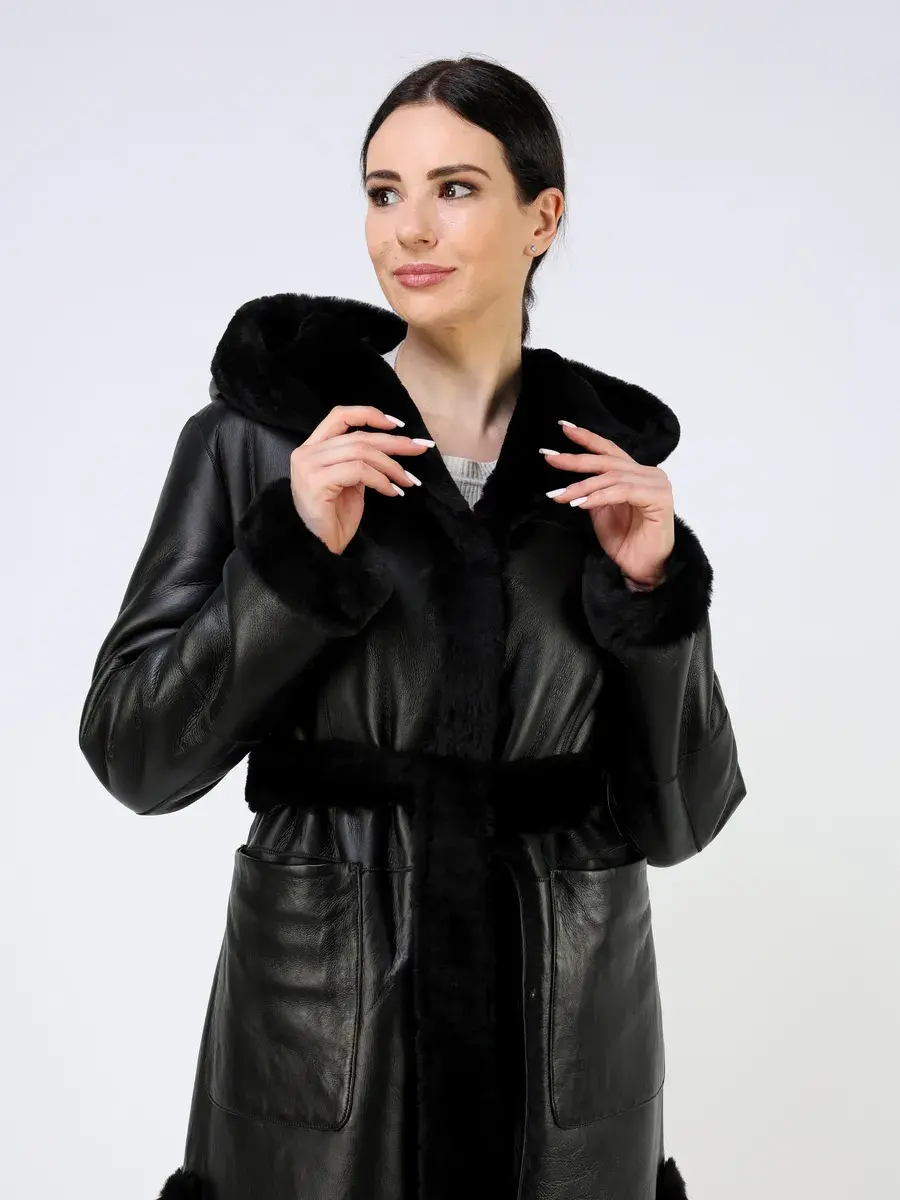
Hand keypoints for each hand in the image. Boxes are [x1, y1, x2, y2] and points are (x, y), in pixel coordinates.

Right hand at [290, 405, 432, 554]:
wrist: (318, 547)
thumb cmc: (333, 518)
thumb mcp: (349, 483)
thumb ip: (360, 463)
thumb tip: (391, 450)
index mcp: (313, 448)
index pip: (340, 416)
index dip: (370, 415)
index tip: (398, 426)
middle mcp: (308, 452)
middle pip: (358, 436)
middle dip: (394, 442)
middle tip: (419, 448)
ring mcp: (310, 466)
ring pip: (361, 452)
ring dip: (391, 465)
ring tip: (407, 480)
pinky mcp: (317, 481)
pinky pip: (359, 471)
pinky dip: (381, 480)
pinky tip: (392, 492)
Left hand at [542, 422, 674, 587]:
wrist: (641, 568)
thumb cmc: (624, 541)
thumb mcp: (600, 511)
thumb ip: (591, 491)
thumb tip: (570, 481)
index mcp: (636, 473)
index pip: (609, 451)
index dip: (586, 438)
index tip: (563, 427)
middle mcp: (649, 473)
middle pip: (607, 461)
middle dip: (575, 459)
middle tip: (550, 458)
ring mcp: (656, 484)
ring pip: (611, 477)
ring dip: (582, 486)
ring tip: (559, 495)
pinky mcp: (659, 498)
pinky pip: (623, 492)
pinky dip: (599, 496)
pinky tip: (580, 503)